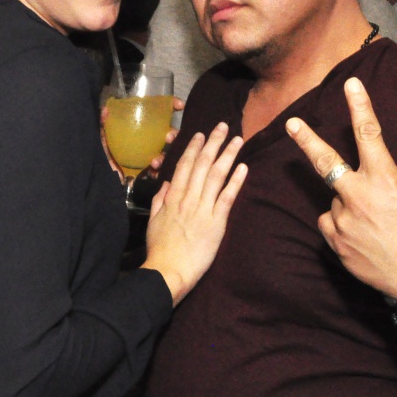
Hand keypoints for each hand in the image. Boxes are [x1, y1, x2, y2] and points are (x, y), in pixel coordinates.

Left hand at [99, 97, 185, 176]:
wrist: (99, 175)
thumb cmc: (103, 152)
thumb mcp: (102, 135)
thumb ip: (103, 123)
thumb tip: (106, 109)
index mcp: (141, 129)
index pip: (158, 114)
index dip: (171, 107)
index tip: (179, 105)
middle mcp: (147, 141)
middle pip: (167, 135)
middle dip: (173, 134)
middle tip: (170, 137)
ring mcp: (148, 156)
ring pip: (165, 153)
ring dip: (164, 156)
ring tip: (156, 161)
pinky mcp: (145, 172)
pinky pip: (157, 172)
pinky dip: (157, 173)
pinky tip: (152, 172)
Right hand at [141, 122, 246, 304]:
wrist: (168, 271)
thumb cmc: (160, 249)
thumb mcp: (153, 221)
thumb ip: (159, 200)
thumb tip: (166, 184)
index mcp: (173, 197)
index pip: (185, 166)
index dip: (194, 148)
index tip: (201, 134)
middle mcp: (188, 198)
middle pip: (203, 164)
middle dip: (213, 143)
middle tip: (223, 126)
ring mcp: (203, 209)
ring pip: (217, 176)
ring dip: (228, 155)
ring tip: (238, 140)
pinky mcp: (216, 222)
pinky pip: (227, 197)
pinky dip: (236, 181)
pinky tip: (243, 167)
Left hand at [285, 77, 396, 299]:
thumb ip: (381, 177)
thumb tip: (362, 171)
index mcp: (385, 178)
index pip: (369, 134)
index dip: (359, 106)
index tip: (351, 84)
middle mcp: (360, 195)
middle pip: (326, 161)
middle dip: (306, 139)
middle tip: (291, 123)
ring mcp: (344, 219)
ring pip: (334, 200)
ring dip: (346, 206)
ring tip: (371, 226)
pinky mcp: (335, 241)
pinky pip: (329, 222)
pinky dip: (340, 225)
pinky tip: (360, 238)